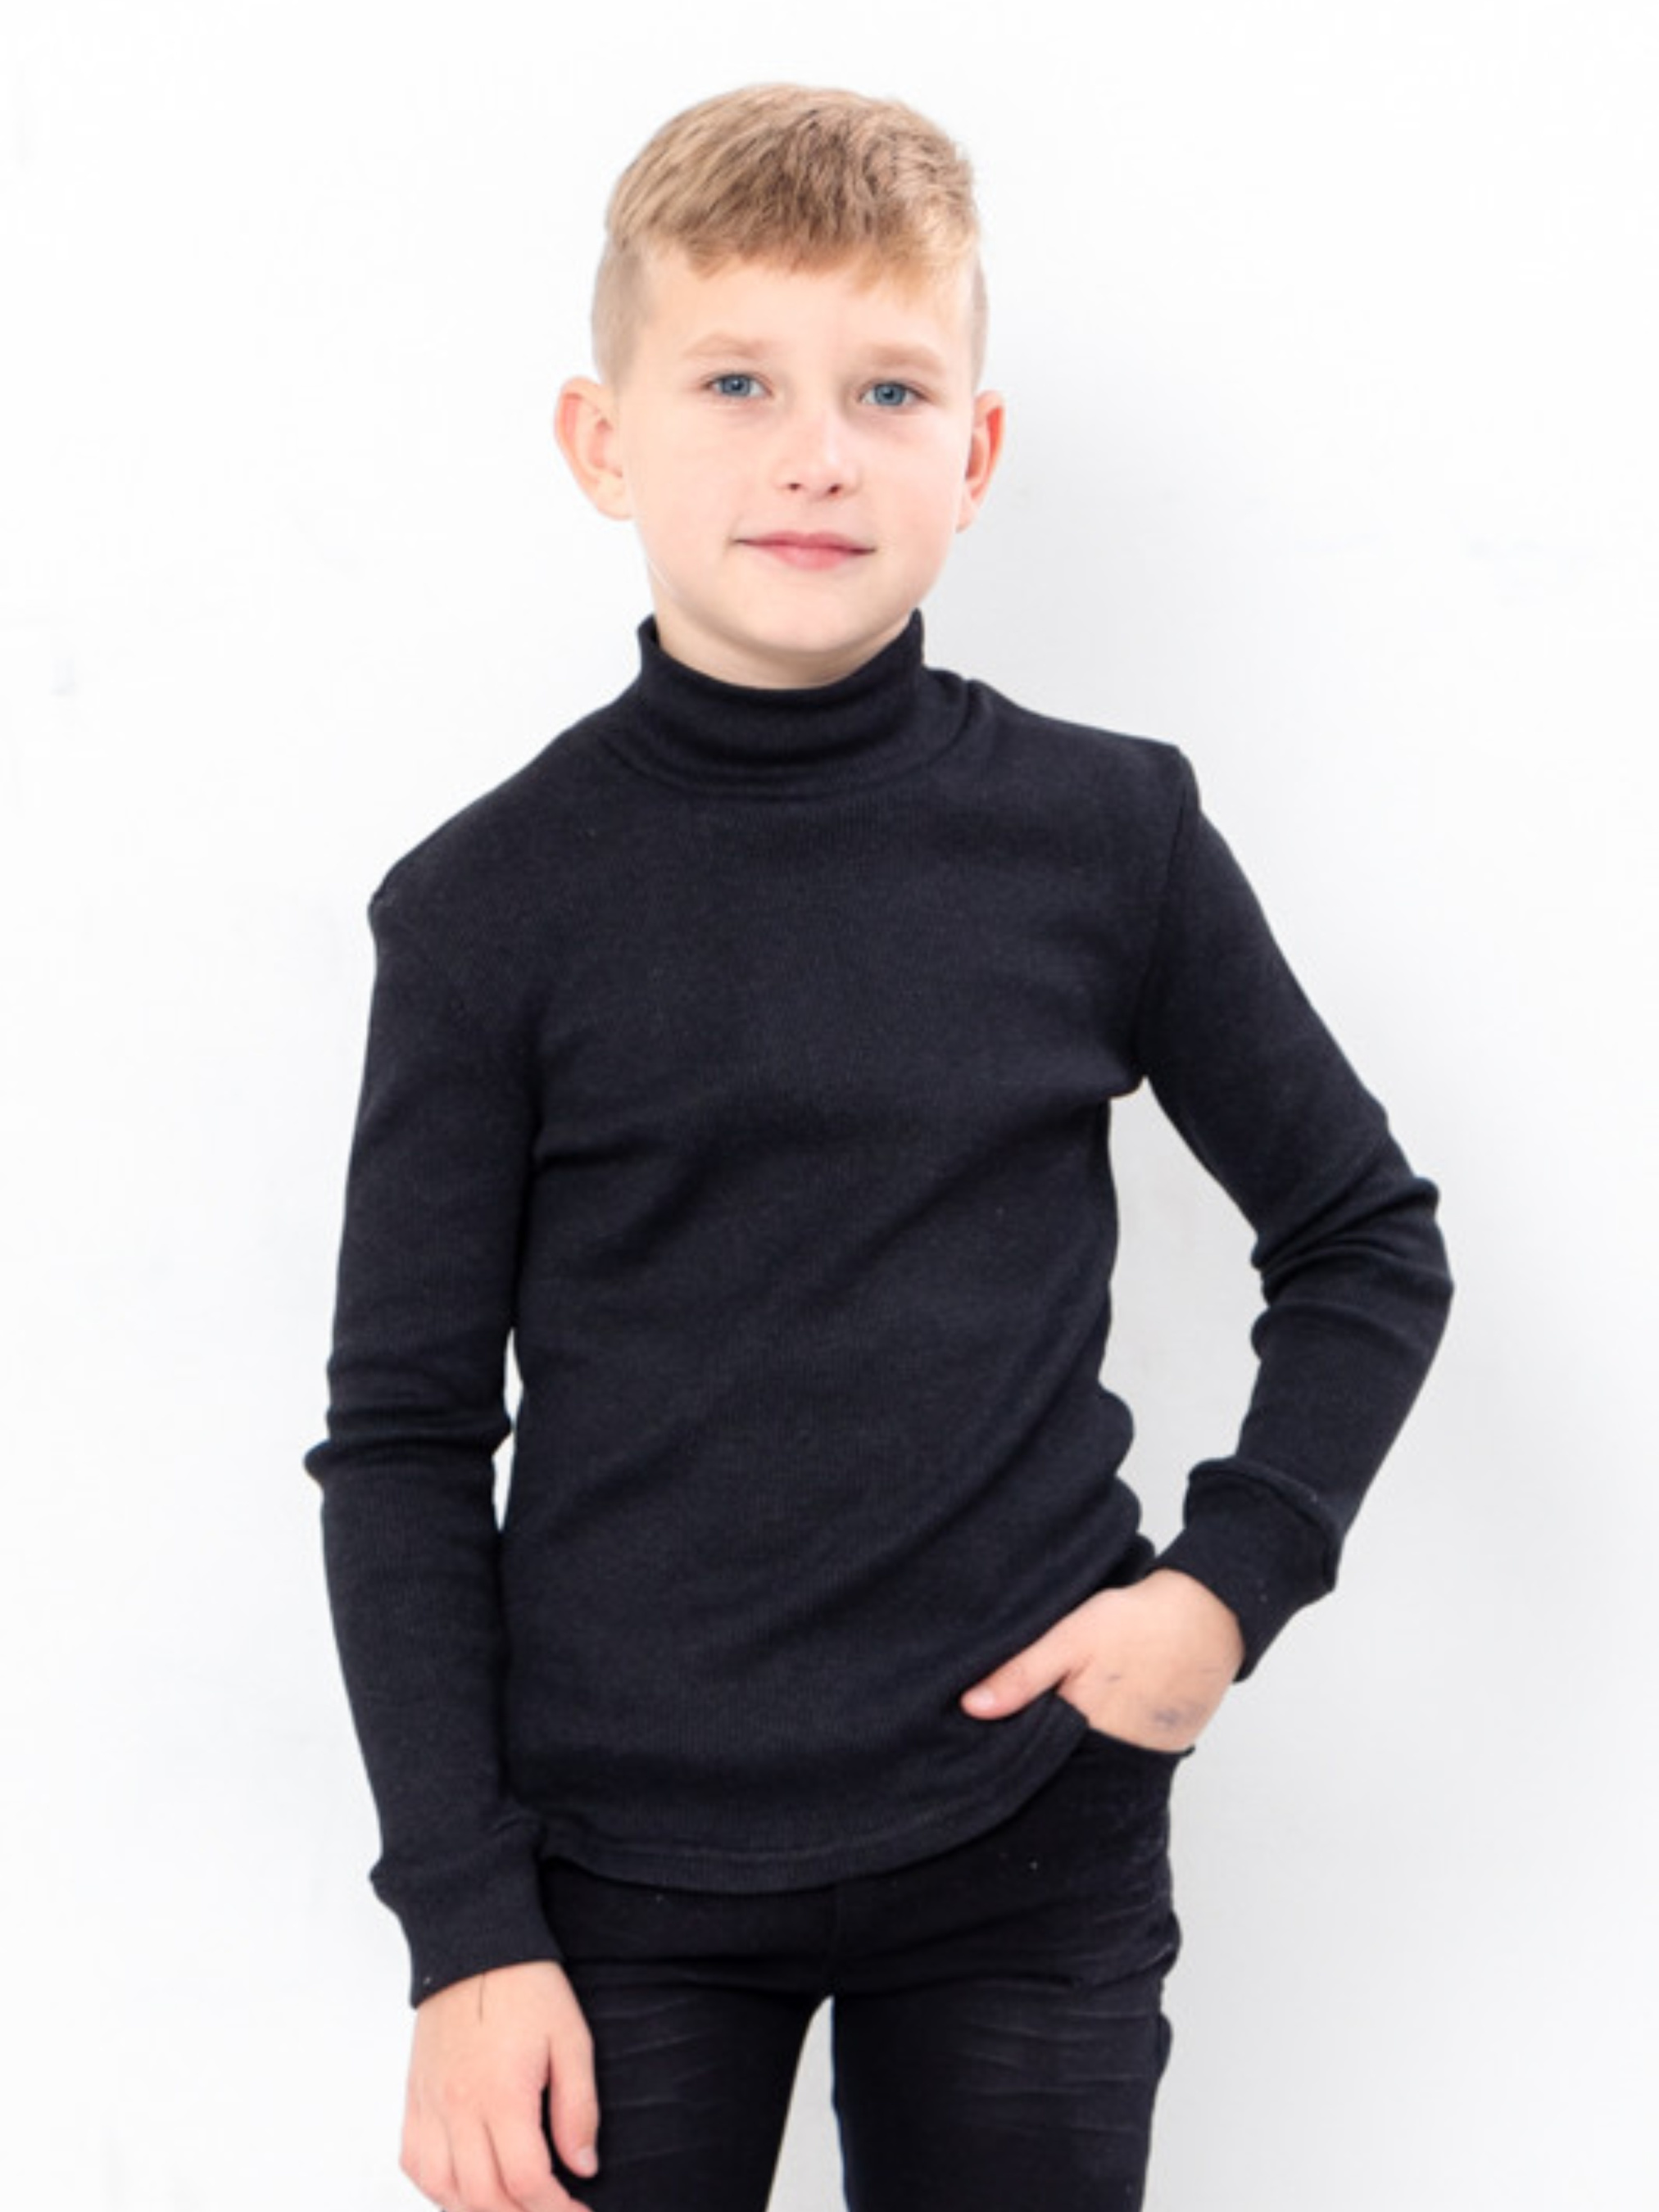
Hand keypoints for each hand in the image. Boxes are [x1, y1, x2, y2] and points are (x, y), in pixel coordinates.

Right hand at [401, 1959, 598, 2211]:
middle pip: (484, 2198)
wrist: (474, 1945)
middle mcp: (458, 2108)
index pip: (526, 2181)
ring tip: (514, 2209)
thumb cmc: (526, 1987)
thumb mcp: (572, 2039)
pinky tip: (464, 2192)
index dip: (556, 2210)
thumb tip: (583, 2167)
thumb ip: (579, 2108)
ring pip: (444, 2191)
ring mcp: (430, 2105)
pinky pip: (415, 2164)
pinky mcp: (415, 2097)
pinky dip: (439, 2190)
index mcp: (502, 2094)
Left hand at [960, 1569, 1244, 1752]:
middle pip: (1062, 1768)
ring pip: (1092, 1763)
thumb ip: (1020, 1675)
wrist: (1209, 1616)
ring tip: (1062, 1720)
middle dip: (1041, 1752)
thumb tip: (971, 1707)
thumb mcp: (1070, 1638)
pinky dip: (1107, 1742)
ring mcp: (1144, 1759)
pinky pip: (1123, 1757)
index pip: (1034, 1761)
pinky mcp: (1164, 1750)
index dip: (1009, 1751)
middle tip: (1021, 1729)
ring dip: (1075, 1749)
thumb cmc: (1138, 1623)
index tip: (984, 1745)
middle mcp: (1117, 1759)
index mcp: (1086, 1732)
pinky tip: (1098, 1716)